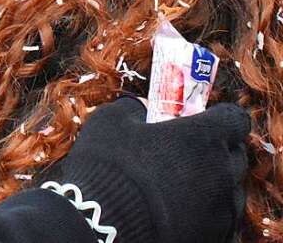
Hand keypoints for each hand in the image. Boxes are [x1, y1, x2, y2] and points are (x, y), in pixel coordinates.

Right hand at [40, 97, 249, 242]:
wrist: (104, 223)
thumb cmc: (109, 166)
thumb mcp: (111, 120)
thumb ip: (135, 109)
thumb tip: (142, 110)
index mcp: (204, 137)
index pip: (235, 119)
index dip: (218, 118)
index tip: (200, 120)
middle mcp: (223, 172)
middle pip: (235, 155)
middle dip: (215, 150)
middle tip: (184, 152)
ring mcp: (223, 209)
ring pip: (229, 190)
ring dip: (210, 183)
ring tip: (176, 187)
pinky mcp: (216, 237)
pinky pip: (221, 220)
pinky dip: (206, 213)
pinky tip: (179, 211)